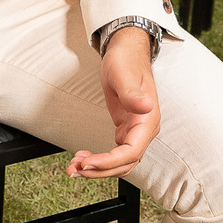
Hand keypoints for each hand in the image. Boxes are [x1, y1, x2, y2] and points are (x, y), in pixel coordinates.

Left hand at [68, 27, 159, 178]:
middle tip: (75, 169)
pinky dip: (100, 160)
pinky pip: (115, 154)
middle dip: (100, 170)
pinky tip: (83, 159)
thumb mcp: (123, 75)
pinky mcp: (126, 130)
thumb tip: (146, 106)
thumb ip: (133, 94)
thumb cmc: (126, 61)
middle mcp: (145, 130)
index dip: (109, 162)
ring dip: (98, 169)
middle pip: (125, 164)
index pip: (131, 153)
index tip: (88, 163)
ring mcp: (136, 131)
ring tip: (75, 167)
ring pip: (120, 163)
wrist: (126, 52)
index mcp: (147, 120)